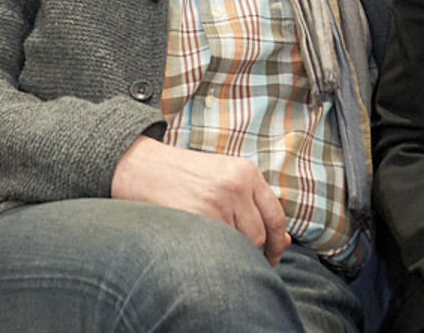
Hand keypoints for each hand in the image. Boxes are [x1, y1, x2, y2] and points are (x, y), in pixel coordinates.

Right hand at [110, 136, 290, 263]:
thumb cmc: (181, 175)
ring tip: (212, 247)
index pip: (275, 215)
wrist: (139, 166)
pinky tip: (200, 247)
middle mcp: (236, 184)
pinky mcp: (199, 216)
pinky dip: (213, 254)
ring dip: (230, 253)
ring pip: (240, 245)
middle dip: (252, 252)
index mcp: (245, 171)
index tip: (271, 256)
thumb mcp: (222, 178)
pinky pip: (218, 247)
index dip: (276, 242)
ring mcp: (218, 200)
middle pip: (259, 234)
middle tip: (238, 258)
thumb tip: (284, 241)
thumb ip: (251, 204)